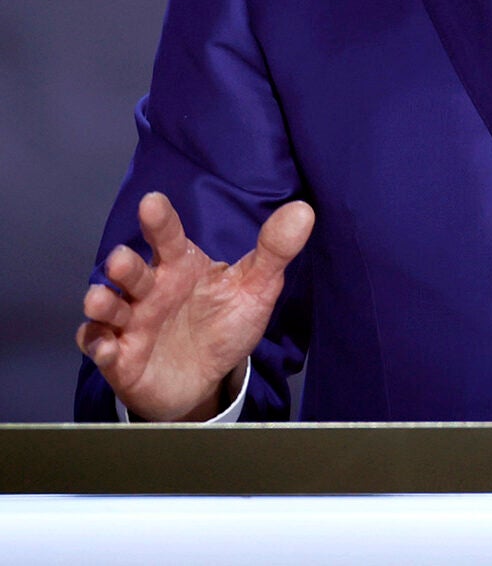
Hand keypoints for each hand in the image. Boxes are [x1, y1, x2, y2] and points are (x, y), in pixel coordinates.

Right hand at [76, 191, 313, 421]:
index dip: (160, 221)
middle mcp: (151, 290)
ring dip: (103, 303)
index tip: (152, 202)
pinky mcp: (121, 357)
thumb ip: (274, 250)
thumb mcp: (256, 287)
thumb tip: (303, 210)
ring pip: (109, 308)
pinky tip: (106, 346)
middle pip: (132, 272)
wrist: (207, 378)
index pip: (168, 237)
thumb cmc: (225, 322)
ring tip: (102, 299)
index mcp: (181, 266)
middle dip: (124, 266)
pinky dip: (99, 347)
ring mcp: (133, 323)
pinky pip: (101, 348)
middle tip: (122, 260)